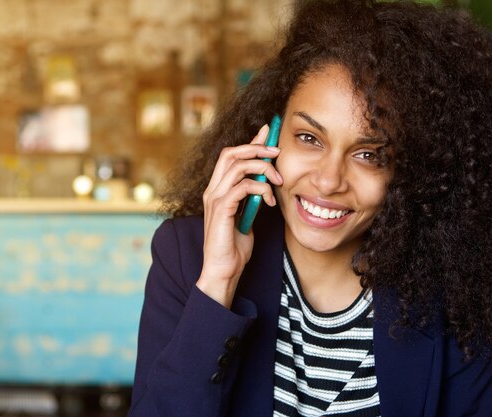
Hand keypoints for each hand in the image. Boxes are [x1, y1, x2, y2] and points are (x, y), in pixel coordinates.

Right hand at [197, 124, 282, 307]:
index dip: (250, 142)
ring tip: (278, 181)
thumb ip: (251, 198)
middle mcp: (212, 190)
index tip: (269, 133)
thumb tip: (265, 183)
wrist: (223, 271)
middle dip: (257, 147)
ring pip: (238, 166)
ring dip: (263, 168)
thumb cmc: (235, 248)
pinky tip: (269, 201)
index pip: (231, 156)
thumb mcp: (247, 216)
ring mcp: (214, 199)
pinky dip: (260, 189)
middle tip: (277, 152)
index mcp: (217, 190)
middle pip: (231, 153)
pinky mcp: (221, 210)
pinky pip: (242, 187)